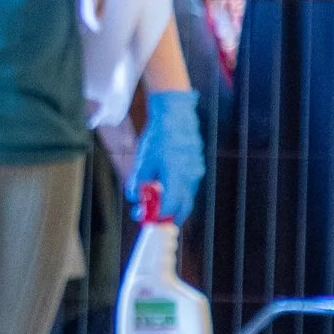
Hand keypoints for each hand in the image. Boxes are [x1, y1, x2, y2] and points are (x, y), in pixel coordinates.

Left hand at [132, 86, 205, 224]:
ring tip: (157, 196)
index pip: (170, 207)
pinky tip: (166, 182)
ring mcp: (197, 171)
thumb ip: (138, 183)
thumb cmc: (158, 136)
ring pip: (187, 197)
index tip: (148, 218)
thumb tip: (135, 198)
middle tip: (155, 218)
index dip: (158, 216)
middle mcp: (191, 176)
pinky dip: (178, 190)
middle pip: (183, 208)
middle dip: (169, 217)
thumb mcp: (142, 160)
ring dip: (174, 202)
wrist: (175, 115)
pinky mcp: (198, 166)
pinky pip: (189, 185)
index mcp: (176, 176)